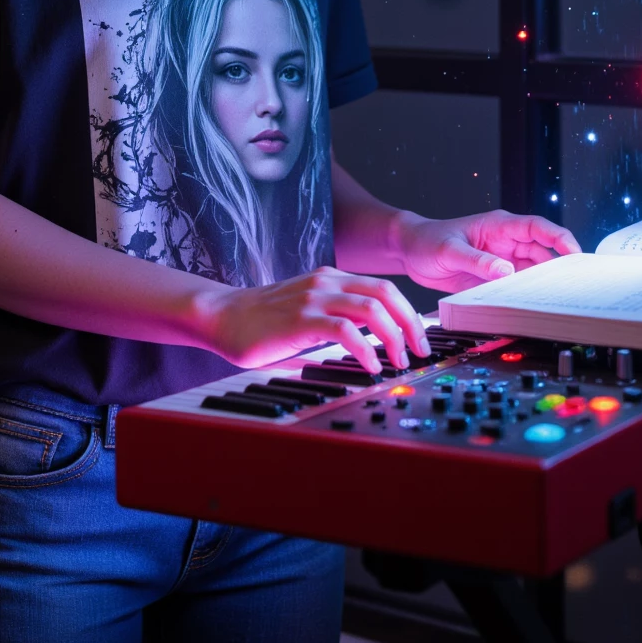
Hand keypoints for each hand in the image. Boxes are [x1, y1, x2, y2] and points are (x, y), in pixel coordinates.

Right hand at [198, 265, 429, 375]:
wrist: (221, 315)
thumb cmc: (263, 319)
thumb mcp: (307, 310)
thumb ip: (336, 318)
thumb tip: (374, 344)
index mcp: (331, 277)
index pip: (384, 288)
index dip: (409, 313)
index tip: (419, 338)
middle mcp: (326, 281)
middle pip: (386, 294)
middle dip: (411, 324)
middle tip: (420, 351)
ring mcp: (313, 298)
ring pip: (372, 309)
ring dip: (394, 338)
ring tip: (398, 361)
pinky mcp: (300, 320)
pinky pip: (345, 331)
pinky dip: (365, 349)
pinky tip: (369, 365)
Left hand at [397, 209, 580, 294]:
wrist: (410, 251)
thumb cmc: (427, 241)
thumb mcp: (449, 251)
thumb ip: (477, 261)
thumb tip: (506, 271)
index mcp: (499, 226)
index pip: (537, 228)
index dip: (559, 238)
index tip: (575, 253)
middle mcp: (505, 242)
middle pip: (542, 252)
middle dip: (559, 267)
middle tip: (572, 287)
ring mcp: (502, 260)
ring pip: (533, 271)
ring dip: (543, 284)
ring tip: (554, 301)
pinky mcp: (494, 277)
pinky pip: (517, 286)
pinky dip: (525, 295)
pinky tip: (531, 307)